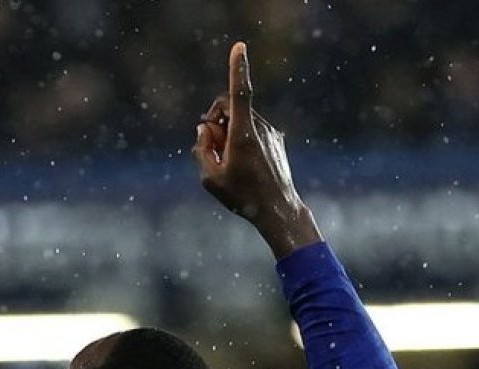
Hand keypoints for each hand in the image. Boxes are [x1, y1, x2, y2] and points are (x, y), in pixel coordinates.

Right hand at [191, 42, 320, 258]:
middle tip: (209, 146)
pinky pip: (251, 129)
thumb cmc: (243, 197)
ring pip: (240, 119)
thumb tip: (204, 130)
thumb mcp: (209, 177)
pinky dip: (239, 138)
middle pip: (230, 107)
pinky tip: (240, 163)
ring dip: (227, 132)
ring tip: (227, 161)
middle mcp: (259, 128)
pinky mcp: (275, 141)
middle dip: (214, 120)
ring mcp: (270, 133)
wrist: (278, 210)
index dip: (237, 69)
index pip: (239, 93)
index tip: (239, 47)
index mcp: (243, 134)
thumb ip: (200, 149)